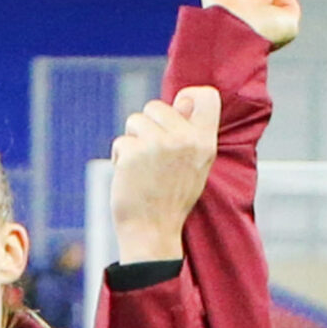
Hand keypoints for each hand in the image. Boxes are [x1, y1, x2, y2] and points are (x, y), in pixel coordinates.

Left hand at [109, 86, 220, 264]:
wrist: (153, 231)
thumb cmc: (171, 199)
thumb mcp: (195, 165)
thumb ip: (190, 135)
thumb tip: (181, 101)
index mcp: (205, 141)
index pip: (206, 96)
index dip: (187, 96)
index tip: (178, 109)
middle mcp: (185, 139)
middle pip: (156, 105)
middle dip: (147, 126)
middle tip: (152, 156)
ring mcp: (158, 144)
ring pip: (134, 120)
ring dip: (132, 142)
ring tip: (142, 167)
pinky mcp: (134, 152)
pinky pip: (120, 142)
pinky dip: (120, 158)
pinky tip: (130, 177)